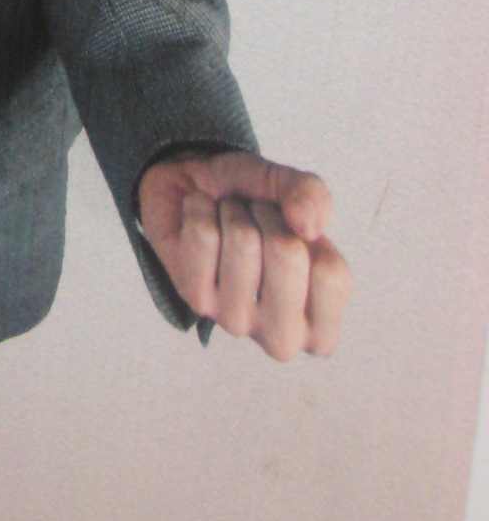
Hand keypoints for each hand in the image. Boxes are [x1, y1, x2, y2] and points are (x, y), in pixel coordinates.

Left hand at [138, 150, 350, 359]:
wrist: (189, 190)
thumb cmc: (250, 201)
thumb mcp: (291, 187)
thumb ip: (313, 196)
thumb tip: (308, 226)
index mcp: (320, 321)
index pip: (332, 275)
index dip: (308, 229)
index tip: (291, 228)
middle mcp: (283, 334)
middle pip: (288, 255)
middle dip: (269, 216)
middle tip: (255, 219)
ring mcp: (237, 320)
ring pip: (243, 240)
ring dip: (232, 211)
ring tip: (227, 220)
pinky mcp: (196, 299)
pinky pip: (204, 233)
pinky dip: (202, 208)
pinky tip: (202, 221)